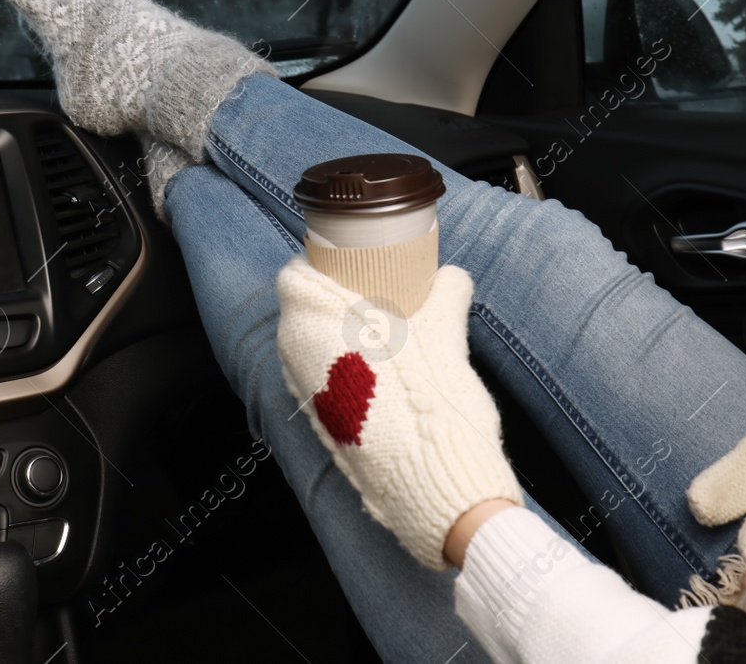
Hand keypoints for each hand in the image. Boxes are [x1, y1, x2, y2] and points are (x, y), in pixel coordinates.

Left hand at [277, 257, 522, 569]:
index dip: (313, 266)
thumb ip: (447, 294)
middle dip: (326, 302)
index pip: (293, 279)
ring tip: (374, 334)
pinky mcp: (323, 429)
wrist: (436, 482)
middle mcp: (299, 359)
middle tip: (363, 293)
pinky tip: (376, 377)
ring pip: (307, 352)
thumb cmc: (433, 402)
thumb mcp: (446, 334)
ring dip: (332, 339)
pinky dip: (339, 374)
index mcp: (315, 323)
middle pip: (299, 315)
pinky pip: (319, 387)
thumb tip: (452, 275)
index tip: (338, 262)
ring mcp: (308, 397)